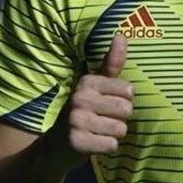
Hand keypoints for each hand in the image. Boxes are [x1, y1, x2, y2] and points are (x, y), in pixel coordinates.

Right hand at [53, 33, 133, 163]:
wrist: (53, 146)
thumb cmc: (81, 113)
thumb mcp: (94, 87)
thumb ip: (111, 64)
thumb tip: (121, 35)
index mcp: (87, 82)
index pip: (129, 90)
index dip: (123, 101)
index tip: (106, 105)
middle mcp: (80, 98)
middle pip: (127, 110)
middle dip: (120, 120)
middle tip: (102, 121)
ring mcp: (76, 120)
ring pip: (121, 129)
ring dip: (113, 135)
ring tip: (97, 132)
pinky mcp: (77, 142)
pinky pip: (111, 145)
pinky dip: (106, 148)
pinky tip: (93, 144)